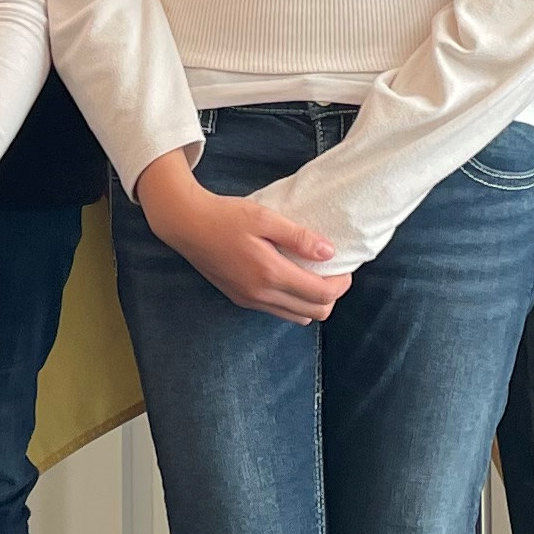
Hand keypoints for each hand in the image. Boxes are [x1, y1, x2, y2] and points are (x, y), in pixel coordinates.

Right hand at [135, 154, 351, 324]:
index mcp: (270, 274)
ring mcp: (250, 300)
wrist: (187, 225)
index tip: (346, 268)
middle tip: (334, 274)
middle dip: (331, 297)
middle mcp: (261, 294)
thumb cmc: (225, 216)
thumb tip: (329, 252)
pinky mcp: (241, 299)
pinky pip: (278, 311)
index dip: (341, 285)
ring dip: (312, 303)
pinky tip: (290, 279)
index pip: (321, 295)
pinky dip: (293, 302)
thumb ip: (299, 237)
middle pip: (314, 313)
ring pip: (296, 317)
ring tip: (313, 276)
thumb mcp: (265, 218)